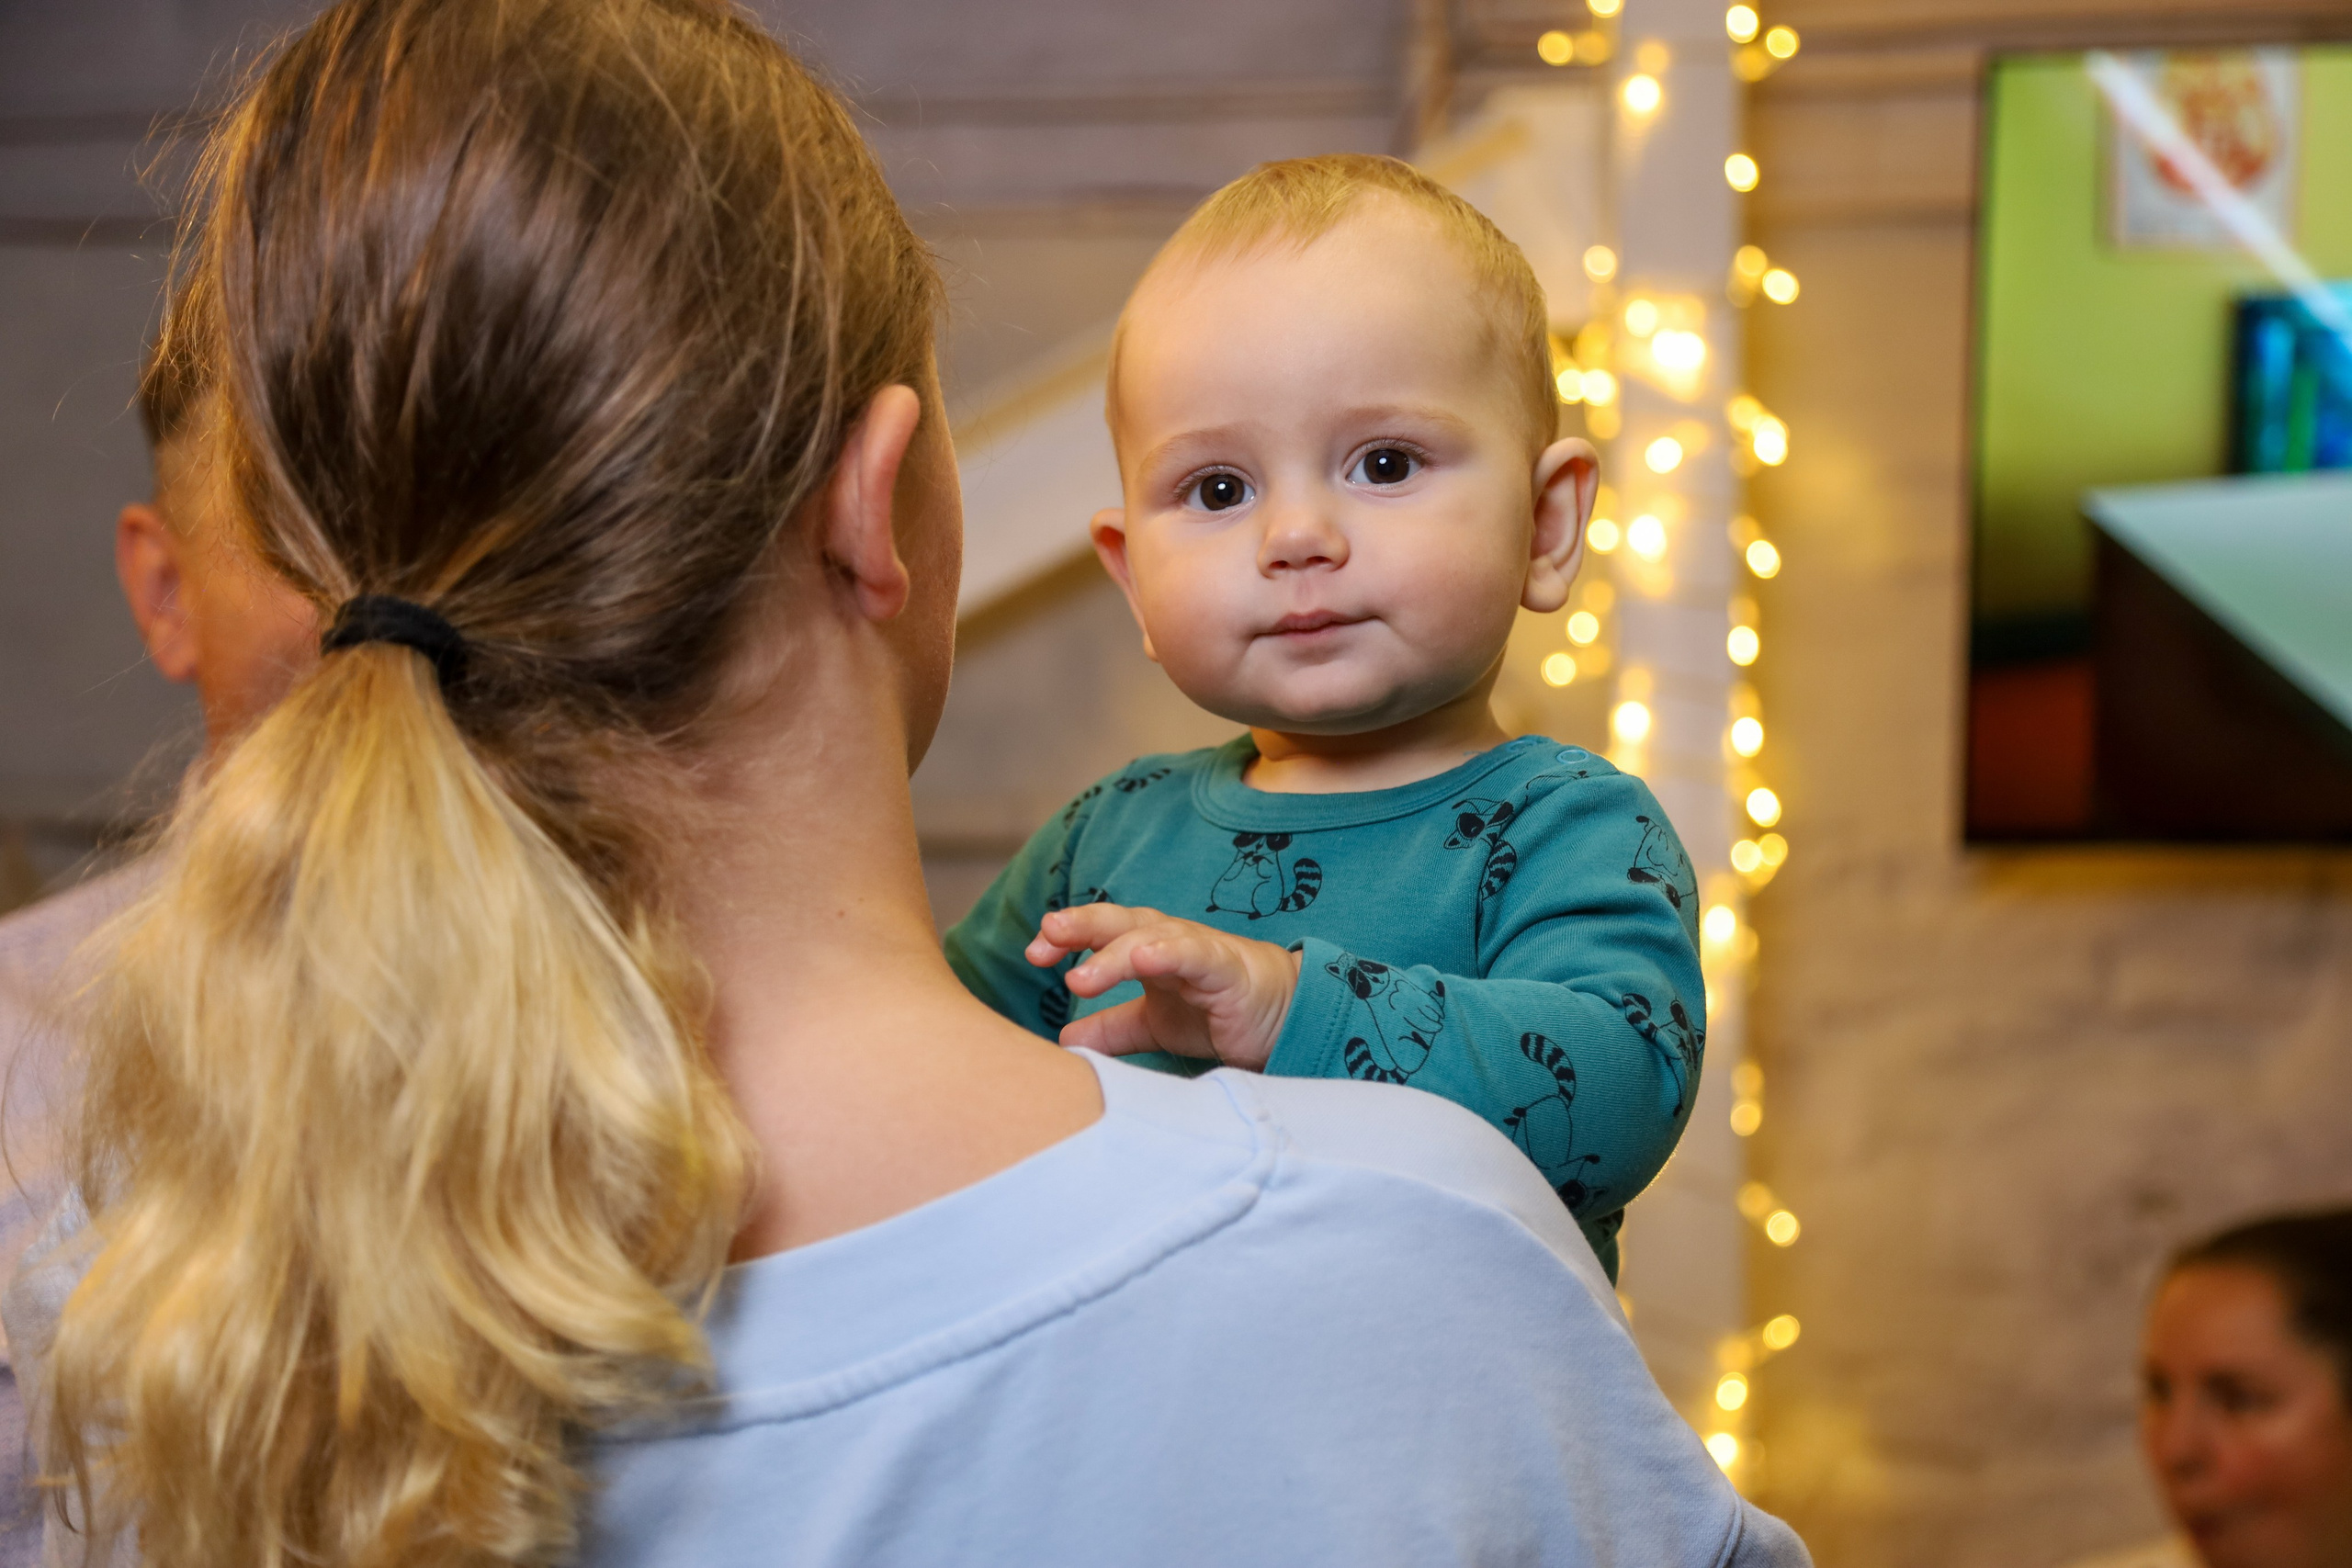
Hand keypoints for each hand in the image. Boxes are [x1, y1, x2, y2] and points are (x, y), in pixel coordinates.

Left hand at [1026, 902, 1301, 1070]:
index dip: (1068, 937)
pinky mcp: (1228, 970)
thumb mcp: (1155, 1025)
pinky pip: (1196, 955)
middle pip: (1120, 923)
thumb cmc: (1218, 1012)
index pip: (1101, 933)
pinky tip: (1142, 958)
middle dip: (1081, 925)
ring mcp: (1198, 951)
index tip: (1034, 953)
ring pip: (1152, 937)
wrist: (1285, 1018)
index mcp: (1147, 949)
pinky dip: (1169, 953)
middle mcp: (1168, 941)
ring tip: (1079, 974)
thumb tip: (1062, 1044)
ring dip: (1114, 952)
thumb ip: (1112, 1029)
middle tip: (1045, 937)